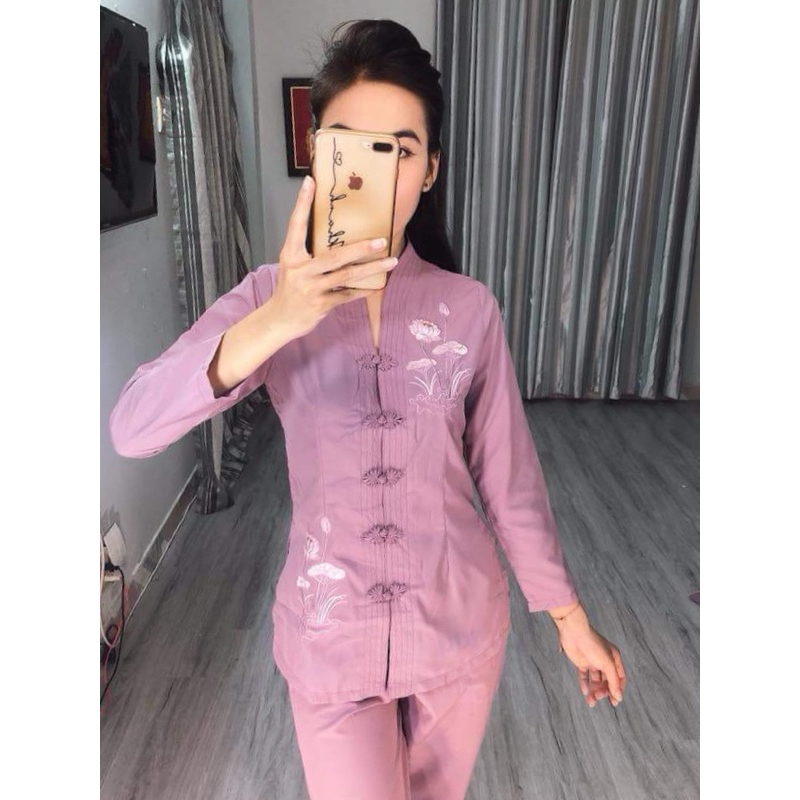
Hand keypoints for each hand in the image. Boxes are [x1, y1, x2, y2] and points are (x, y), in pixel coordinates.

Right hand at [271, 176, 397, 340]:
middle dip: (361, 247)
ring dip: (371, 268)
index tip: (310, 181)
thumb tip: (336, 235)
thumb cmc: (290, 289)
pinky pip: (347, 295)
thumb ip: (309, 253)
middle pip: (335, 255)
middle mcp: (300, 270)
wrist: (279, 320)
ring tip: (391, 261)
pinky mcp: (320, 305)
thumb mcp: (292, 266)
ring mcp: (311, 288)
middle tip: (382, 240)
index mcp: (290, 255)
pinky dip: (363, 290)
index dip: (302, 203)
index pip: (296, 225)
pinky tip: (377, 285)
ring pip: (346, 275)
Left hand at [555, 612, 625, 707]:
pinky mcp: (581, 662)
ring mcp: (593, 661)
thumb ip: (613, 681)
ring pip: (595, 680)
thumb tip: (619, 697)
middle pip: (607, 681)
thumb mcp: (607, 664)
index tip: (614, 702)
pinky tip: (585, 691)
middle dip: (603, 691)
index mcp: (614, 658)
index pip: (619, 678)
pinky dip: (584, 684)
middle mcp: (604, 660)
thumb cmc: (593, 644)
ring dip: (594, 691)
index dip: (617, 690)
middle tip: (598, 697)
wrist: (574, 633)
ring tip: (590, 700)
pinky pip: (584, 676)